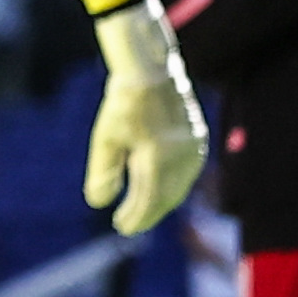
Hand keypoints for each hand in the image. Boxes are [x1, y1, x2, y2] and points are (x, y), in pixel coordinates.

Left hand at [84, 0, 209, 235]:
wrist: (151, 69)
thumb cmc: (122, 103)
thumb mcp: (105, 138)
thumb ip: (103, 173)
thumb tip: (98, 204)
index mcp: (158, 156)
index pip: (149, 200)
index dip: (136, 217)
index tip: (121, 227)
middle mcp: (181, 154)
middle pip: (166, 197)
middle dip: (147, 214)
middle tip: (127, 224)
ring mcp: (194, 147)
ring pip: (180, 187)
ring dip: (161, 203)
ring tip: (140, 210)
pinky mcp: (198, 139)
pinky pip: (188, 173)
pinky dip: (173, 186)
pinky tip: (158, 190)